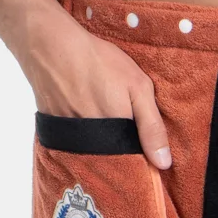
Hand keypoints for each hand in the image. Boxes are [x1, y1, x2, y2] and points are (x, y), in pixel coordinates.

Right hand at [21, 7, 172, 169]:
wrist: (53, 49)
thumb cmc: (100, 64)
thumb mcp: (137, 87)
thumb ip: (152, 126)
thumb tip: (164, 164)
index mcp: (115, 138)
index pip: (132, 168)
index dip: (141, 166)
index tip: (151, 166)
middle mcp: (91, 147)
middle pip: (111, 165)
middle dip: (122, 161)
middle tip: (130, 148)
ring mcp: (70, 142)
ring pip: (93, 157)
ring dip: (102, 152)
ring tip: (108, 134)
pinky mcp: (55, 134)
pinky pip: (73, 148)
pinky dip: (83, 142)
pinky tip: (87, 123)